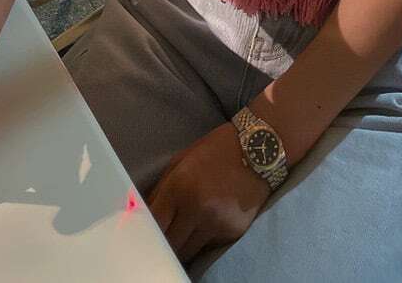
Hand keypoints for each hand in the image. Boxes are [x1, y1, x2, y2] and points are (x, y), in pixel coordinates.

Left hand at [146, 121, 271, 264]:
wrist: (260, 148)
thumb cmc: (216, 150)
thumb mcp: (181, 161)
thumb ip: (160, 190)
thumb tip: (143, 216)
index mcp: (179, 187)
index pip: (153, 226)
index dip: (145, 234)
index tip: (141, 237)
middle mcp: (197, 209)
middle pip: (169, 245)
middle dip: (163, 243)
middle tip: (160, 238)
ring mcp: (217, 223)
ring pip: (188, 252)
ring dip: (182, 245)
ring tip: (183, 232)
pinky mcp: (233, 232)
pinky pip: (209, 247)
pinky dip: (203, 241)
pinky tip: (207, 224)